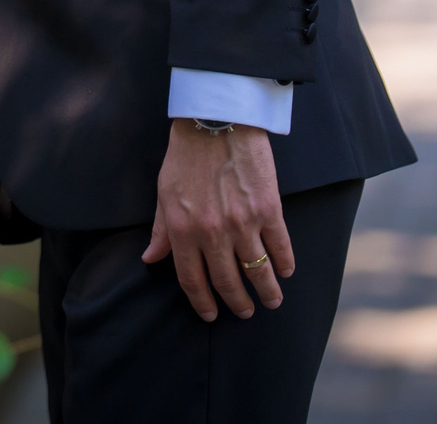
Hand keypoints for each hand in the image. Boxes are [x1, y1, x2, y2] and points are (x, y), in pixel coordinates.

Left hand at [142, 121, 294, 321]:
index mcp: (182, 229)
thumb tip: (150, 259)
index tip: (210, 315)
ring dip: (266, 292)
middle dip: (237, 304)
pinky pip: (280, 248)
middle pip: (228, 282)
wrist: (216, 121)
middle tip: (244, 312)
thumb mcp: (164, 193)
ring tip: (271, 301)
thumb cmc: (185, 156)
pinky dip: (285, 264)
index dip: (202, 302)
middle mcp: (212, 233)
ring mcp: (243, 223)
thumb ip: (160, 229)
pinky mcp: (269, 210)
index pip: (191, 279)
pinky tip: (285, 272)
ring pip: (258, 272)